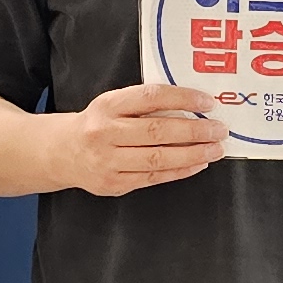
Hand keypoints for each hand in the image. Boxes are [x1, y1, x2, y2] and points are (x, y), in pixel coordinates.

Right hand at [66, 81, 224, 195]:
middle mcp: (105, 133)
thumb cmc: (97, 124)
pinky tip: (197, 164)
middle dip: (195, 131)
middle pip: (157, 131)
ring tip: (215, 149)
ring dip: (192, 154)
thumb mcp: (113, 104)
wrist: (62, 152)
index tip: (207, 103)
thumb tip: (192, 107)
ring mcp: (108, 162)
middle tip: (219, 130)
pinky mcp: (114, 184)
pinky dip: (179, 171)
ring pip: (158, 159)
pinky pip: (153, 178)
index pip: (150, 97)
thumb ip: (144, 104)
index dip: (182, 99)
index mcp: (108, 106)